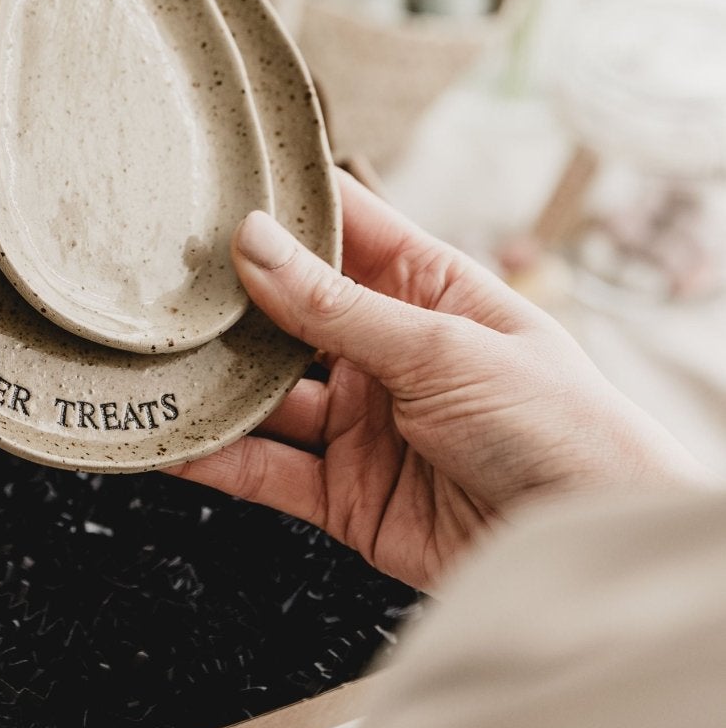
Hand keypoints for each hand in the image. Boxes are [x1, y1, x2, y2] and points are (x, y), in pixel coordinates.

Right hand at [172, 173, 705, 591]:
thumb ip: (337, 306)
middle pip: (286, 311)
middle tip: (148, 272)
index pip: (341, 226)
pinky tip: (170, 436)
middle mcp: (386, 349)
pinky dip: (215, 457)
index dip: (278, 205)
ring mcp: (363, 423)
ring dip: (209, 380)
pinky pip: (266, 470)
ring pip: (264, 393)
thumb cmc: (557, 426)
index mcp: (426, 288)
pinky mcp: (345, 496)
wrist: (584, 545)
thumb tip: (254, 241)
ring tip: (144, 358)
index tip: (206, 182)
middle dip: (224, 296)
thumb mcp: (444, 348)